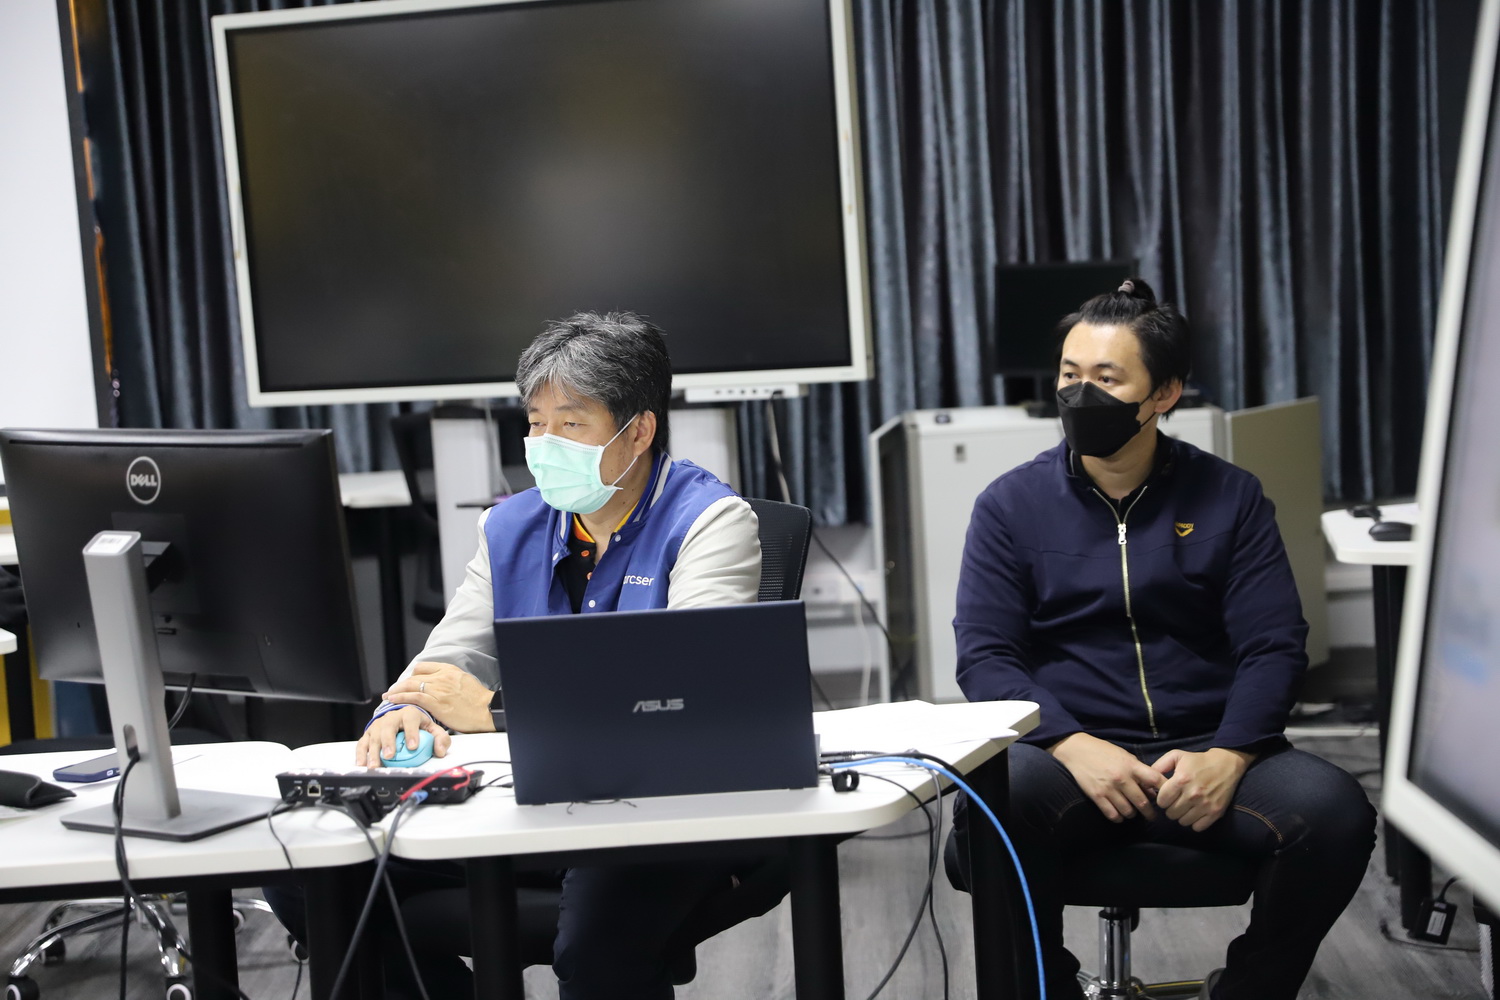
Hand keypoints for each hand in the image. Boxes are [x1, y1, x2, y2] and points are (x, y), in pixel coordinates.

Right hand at [354, 706, 450, 767]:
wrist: (402, 717)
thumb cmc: (417, 724)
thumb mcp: (432, 728)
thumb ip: (440, 738)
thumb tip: (440, 751)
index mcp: (409, 713)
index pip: (410, 720)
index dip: (411, 733)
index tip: (413, 746)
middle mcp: (392, 717)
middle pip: (388, 727)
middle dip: (388, 742)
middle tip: (390, 756)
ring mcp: (379, 725)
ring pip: (374, 736)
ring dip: (374, 751)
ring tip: (375, 765)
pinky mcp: (369, 733)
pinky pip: (363, 743)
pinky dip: (361, 754)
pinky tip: (362, 764)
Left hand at [382, 661, 495, 733]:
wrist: (487, 710)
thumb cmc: (479, 700)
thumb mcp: (464, 681)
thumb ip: (450, 681)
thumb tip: (440, 687)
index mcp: (449, 670)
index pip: (423, 667)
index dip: (413, 675)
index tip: (408, 682)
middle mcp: (442, 676)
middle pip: (414, 676)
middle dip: (401, 683)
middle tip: (394, 690)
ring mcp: (438, 689)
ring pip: (410, 685)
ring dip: (397, 690)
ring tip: (389, 696)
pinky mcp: (436, 703)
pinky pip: (413, 697)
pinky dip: (401, 698)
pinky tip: (394, 701)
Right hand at [1049, 732, 1163, 821]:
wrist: (1077, 751)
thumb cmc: (1104, 751)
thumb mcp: (1124, 756)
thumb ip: (1139, 771)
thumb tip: (1152, 790)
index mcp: (1131, 766)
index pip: (1155, 780)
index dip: (1165, 790)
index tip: (1168, 797)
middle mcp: (1122, 779)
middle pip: (1143, 802)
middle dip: (1150, 812)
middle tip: (1152, 816)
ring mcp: (1109, 789)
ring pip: (1128, 812)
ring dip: (1132, 814)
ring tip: (1132, 812)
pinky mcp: (1097, 796)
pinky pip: (1113, 815)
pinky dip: (1118, 818)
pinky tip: (1119, 814)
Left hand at [1151, 747, 1254, 831]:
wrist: (1226, 764)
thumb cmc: (1198, 760)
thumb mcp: (1176, 755)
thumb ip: (1159, 766)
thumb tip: (1146, 780)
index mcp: (1181, 780)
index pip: (1161, 801)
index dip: (1162, 799)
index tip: (1166, 796)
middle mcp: (1193, 794)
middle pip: (1171, 814)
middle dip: (1170, 808)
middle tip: (1176, 801)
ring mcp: (1205, 805)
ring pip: (1183, 822)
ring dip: (1182, 816)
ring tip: (1186, 806)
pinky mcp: (1216, 812)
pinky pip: (1197, 827)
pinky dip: (1194, 822)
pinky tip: (1195, 813)